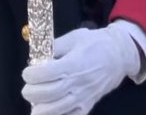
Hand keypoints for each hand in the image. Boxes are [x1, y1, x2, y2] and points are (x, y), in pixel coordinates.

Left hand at [22, 23, 140, 114]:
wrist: (119, 56)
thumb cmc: (95, 43)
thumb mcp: (74, 37)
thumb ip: (55, 46)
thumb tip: (37, 54)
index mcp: (73, 63)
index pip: (48, 73)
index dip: (33, 75)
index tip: (26, 73)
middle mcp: (78, 82)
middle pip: (51, 93)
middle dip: (33, 93)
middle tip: (26, 90)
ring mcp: (84, 96)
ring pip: (60, 109)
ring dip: (42, 111)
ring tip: (33, 107)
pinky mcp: (88, 105)